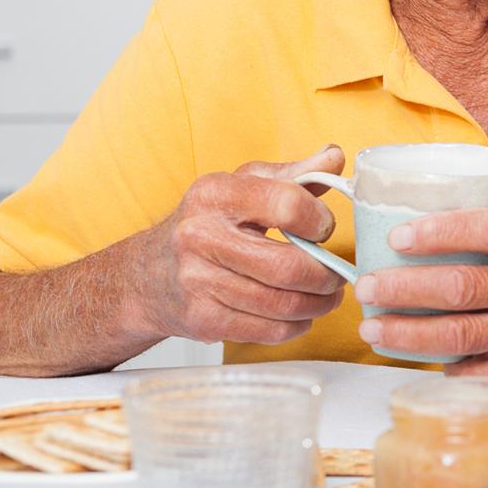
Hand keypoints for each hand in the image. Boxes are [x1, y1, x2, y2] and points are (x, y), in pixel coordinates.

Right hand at [138, 147, 348, 345]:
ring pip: (283, 304)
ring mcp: (199, 282)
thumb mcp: (242, 186)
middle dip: (327, 275)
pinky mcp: (203, 319)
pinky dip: (295, 326)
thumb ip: (292, 174)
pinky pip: (268, 331)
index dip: (320, 221)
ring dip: (319, 304)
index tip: (325, 229)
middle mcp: (201, 237)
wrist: (147, 275)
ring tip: (327, 295)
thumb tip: (334, 157)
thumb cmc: (205, 224)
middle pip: (288, 266)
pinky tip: (300, 314)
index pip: (287, 204)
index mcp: (216, 195)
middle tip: (339, 274)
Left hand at [355, 209, 487, 388]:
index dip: (437, 231)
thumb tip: (474, 226)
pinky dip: (445, 367)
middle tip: (367, 287)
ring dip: (406, 334)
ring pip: (458, 335)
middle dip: (401, 288)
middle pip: (458, 286)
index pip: (486, 228)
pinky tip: (420, 359)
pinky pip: (480, 371)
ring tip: (374, 329)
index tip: (400, 236)